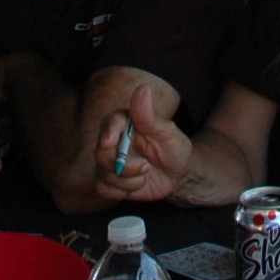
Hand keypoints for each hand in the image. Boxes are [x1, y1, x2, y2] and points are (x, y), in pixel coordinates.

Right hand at [94, 82, 193, 203]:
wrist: (178, 174)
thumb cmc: (174, 149)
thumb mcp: (167, 132)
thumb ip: (149, 115)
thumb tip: (143, 89)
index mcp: (125, 123)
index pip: (110, 123)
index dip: (108, 132)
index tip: (110, 142)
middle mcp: (113, 141)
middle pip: (101, 153)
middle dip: (124, 166)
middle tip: (146, 167)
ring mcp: (109, 161)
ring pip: (103, 173)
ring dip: (129, 180)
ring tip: (146, 174)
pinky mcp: (109, 180)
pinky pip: (103, 188)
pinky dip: (122, 191)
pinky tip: (137, 184)